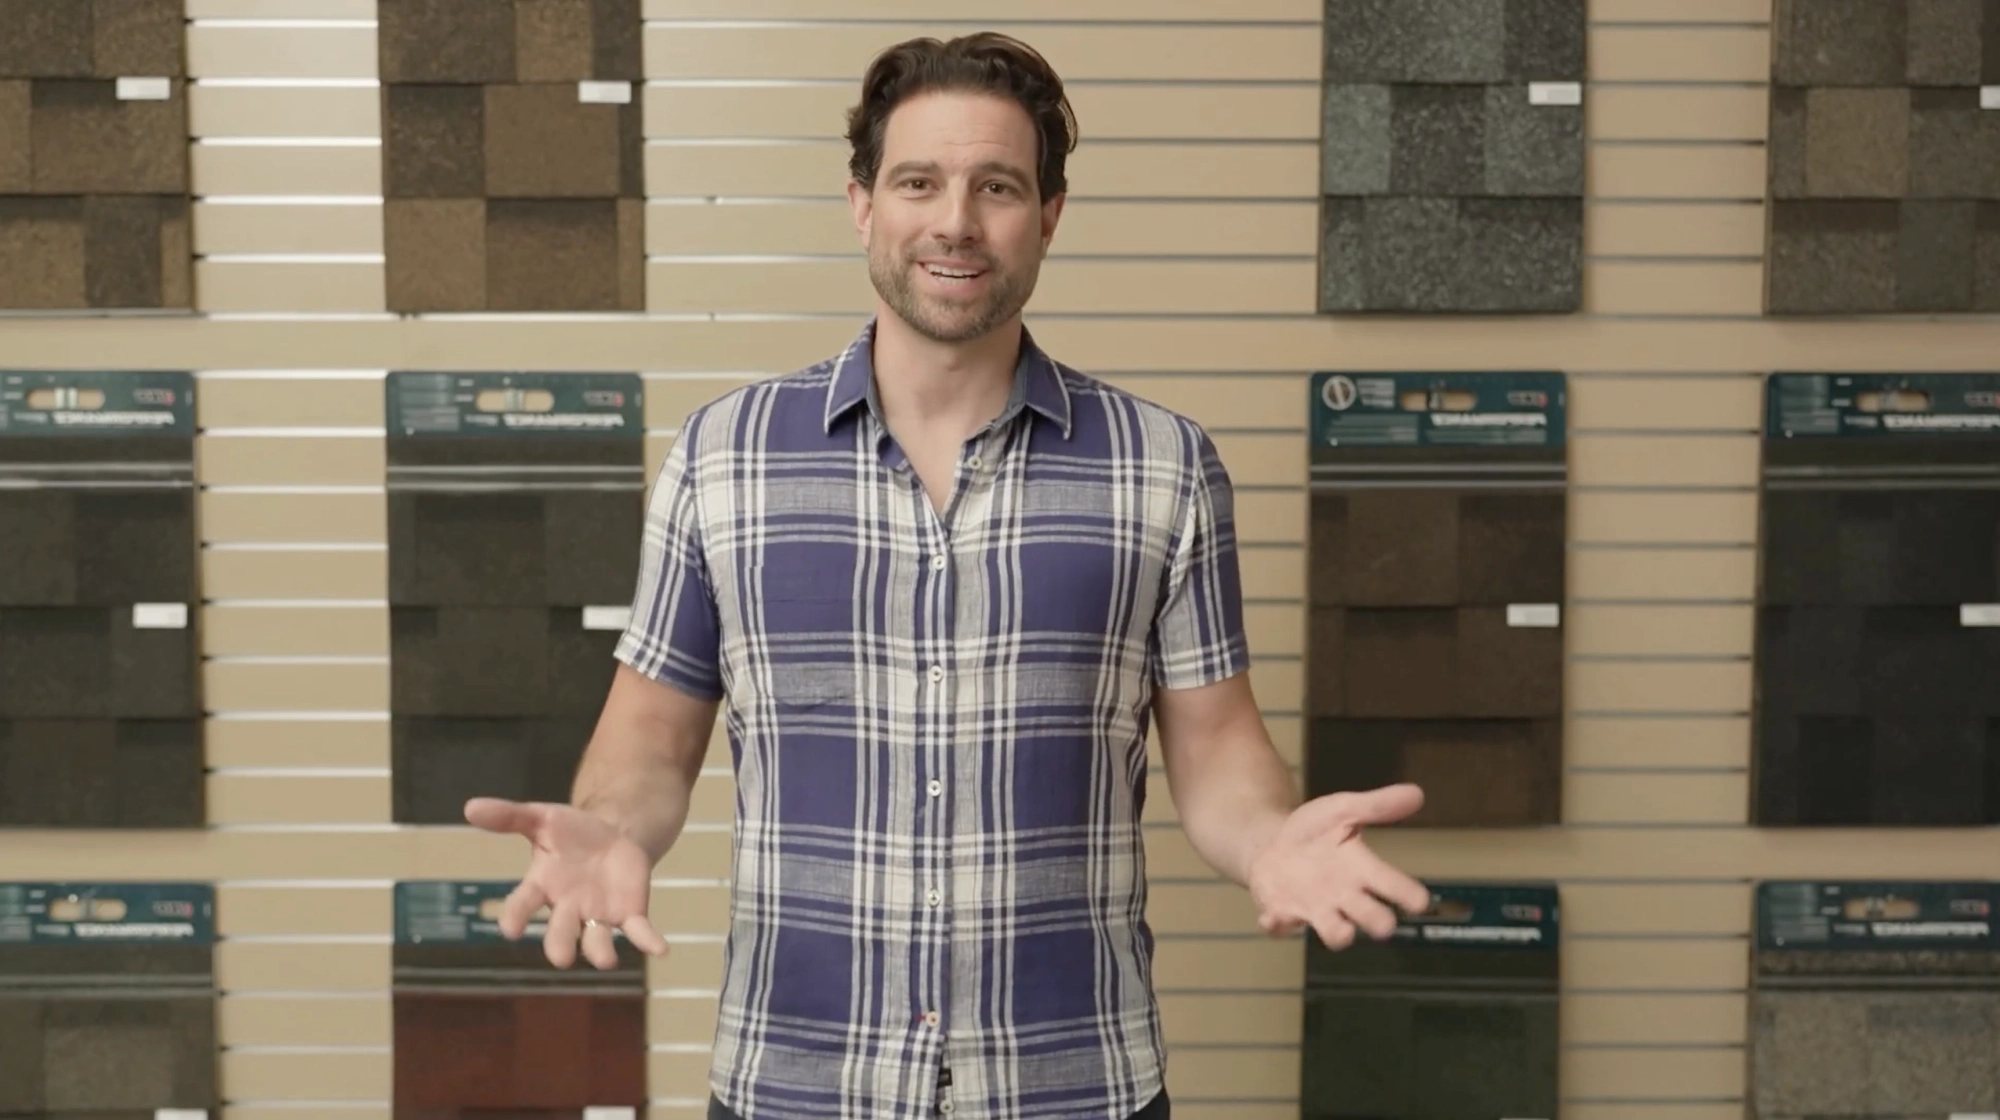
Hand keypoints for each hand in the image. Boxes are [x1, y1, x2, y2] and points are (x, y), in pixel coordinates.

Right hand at [463, 797, 668, 969]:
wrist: (613, 834)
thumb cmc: (571, 832)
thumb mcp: (541, 818)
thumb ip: (509, 816)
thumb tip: (469, 807)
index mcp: (542, 885)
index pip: (523, 904)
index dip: (516, 917)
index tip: (510, 930)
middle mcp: (568, 908)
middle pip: (560, 932)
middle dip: (560, 945)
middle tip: (560, 958)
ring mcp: (599, 914)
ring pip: (597, 940)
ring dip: (601, 951)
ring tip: (606, 960)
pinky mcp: (629, 913)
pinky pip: (639, 932)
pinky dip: (648, 941)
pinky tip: (661, 949)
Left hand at [1245, 783, 1430, 951]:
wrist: (1272, 841)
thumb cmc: (1315, 830)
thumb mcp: (1343, 809)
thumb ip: (1376, 805)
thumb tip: (1417, 793)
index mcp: (1365, 870)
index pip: (1397, 888)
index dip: (1411, 897)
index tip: (1417, 901)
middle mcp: (1346, 896)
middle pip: (1374, 920)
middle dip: (1378, 921)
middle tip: (1378, 918)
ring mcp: (1316, 908)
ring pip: (1336, 935)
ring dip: (1338, 933)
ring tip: (1338, 927)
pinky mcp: (1283, 912)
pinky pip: (1282, 927)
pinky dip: (1278, 925)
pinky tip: (1271, 916)